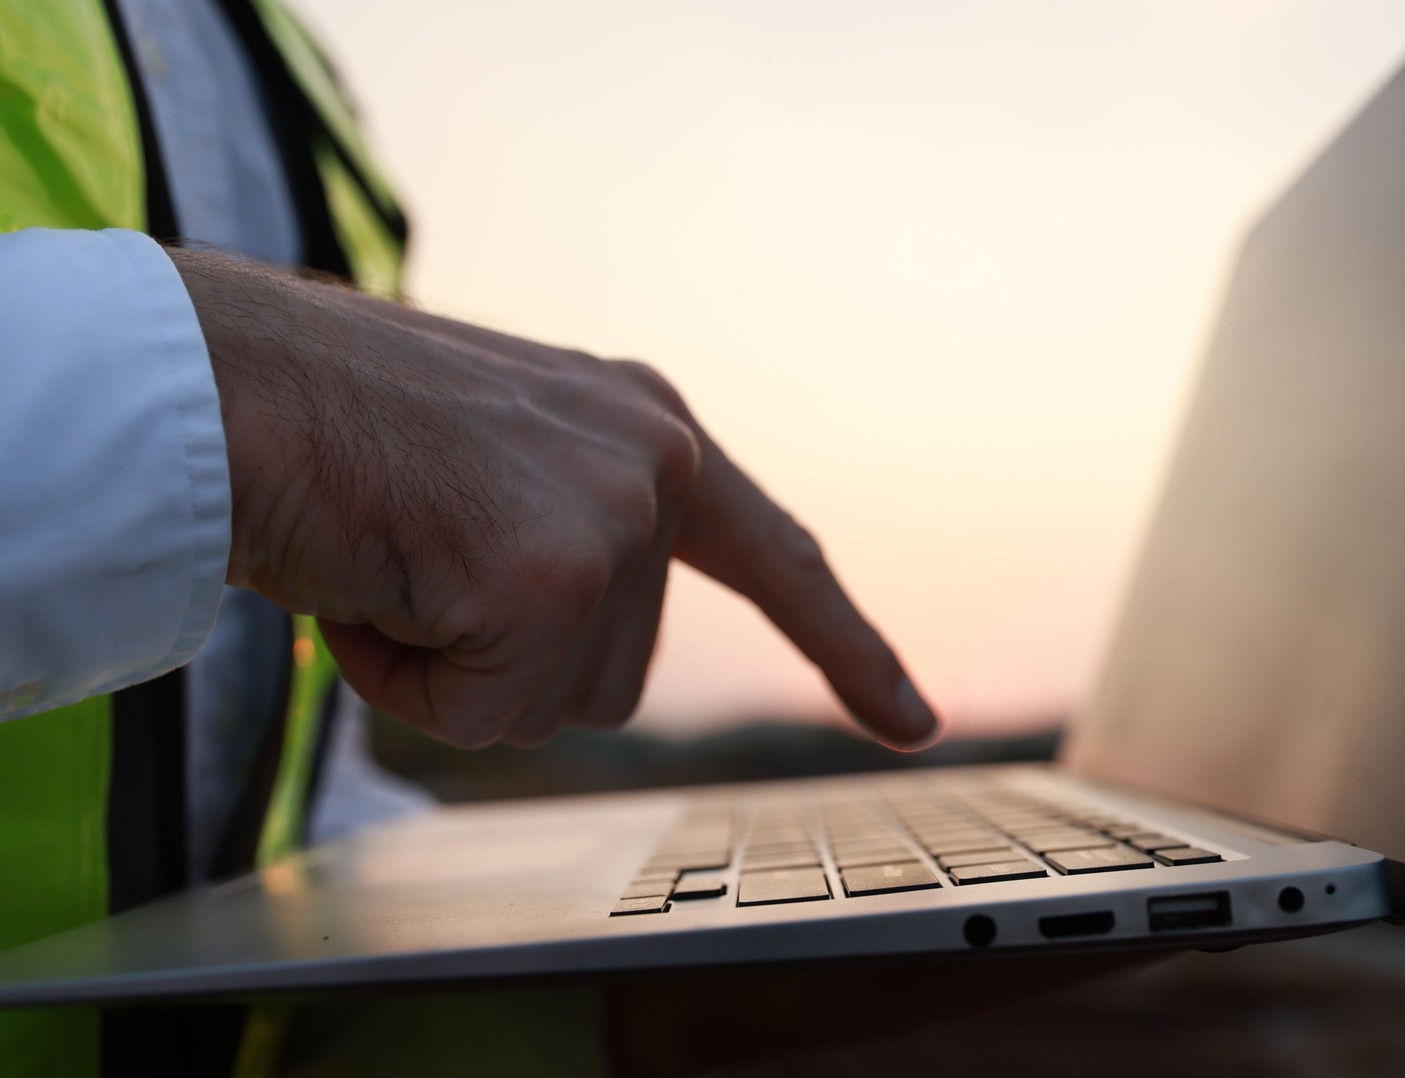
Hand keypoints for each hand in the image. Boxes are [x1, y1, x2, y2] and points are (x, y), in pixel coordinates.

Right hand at [170, 248, 939, 749]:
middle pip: (613, 679)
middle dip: (499, 655)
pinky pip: (482, 712)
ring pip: (549, 704)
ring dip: (449, 664)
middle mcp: (654, 460)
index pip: (774, 555)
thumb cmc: (329, 424)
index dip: (843, 645)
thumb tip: (589, 640)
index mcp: (645, 424)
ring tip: (390, 555)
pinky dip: (405, 677)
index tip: (912, 720)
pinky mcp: (556, 572)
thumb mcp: (500, 457)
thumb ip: (576, 530)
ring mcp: (614, 515)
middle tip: (412, 553)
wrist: (220, 380)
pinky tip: (372, 579)